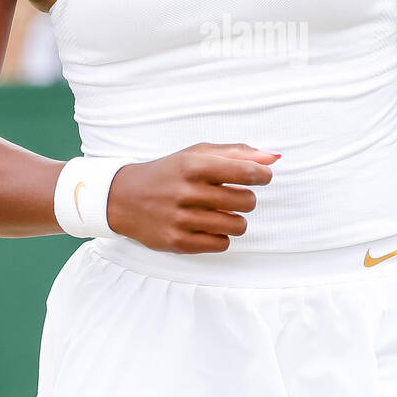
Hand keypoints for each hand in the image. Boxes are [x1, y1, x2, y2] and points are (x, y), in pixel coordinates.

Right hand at [105, 142, 280, 252]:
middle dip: (245, 199)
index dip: (262, 176)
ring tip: (219, 212)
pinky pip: (222, 243)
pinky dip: (220, 235)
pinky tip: (206, 226)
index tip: (260, 177)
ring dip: (235, 219)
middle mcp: (186, 192)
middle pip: (247, 201)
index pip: (246, 171)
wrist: (123, 198)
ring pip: (238, 225)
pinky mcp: (178, 243)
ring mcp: (181, 219)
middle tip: (230, 196)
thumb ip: (237, 153)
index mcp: (193, 165)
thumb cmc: (168, 173)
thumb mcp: (196, 154)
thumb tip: (274, 157)